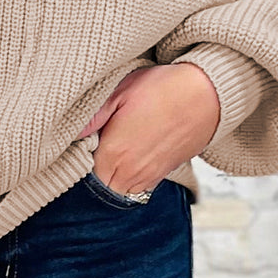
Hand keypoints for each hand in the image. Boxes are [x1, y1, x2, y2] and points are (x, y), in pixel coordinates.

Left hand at [76, 63, 220, 193]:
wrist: (206, 95)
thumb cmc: (162, 88)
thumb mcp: (121, 91)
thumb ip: (93, 115)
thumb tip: (71, 133)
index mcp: (114, 153)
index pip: (82, 173)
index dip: (77, 158)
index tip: (80, 142)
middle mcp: (130, 172)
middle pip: (99, 186)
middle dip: (92, 170)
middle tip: (93, 145)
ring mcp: (148, 177)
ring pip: (118, 189)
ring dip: (110, 175)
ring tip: (112, 149)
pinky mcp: (163, 175)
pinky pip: (137, 187)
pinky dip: (128, 177)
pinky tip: (129, 154)